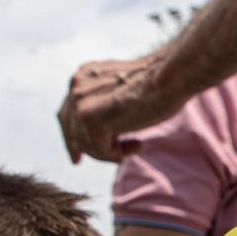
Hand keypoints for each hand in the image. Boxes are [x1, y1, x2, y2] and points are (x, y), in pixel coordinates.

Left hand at [57, 53, 175, 162]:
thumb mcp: (122, 91)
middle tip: (112, 159)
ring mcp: (81, 103)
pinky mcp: (92, 119)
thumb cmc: (157, 83)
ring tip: (136, 145)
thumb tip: (99, 128)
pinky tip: (138, 144)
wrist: (169, 77)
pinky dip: (119, 154)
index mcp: (82, 77)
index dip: (71, 138)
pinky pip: (99, 150)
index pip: (67, 114)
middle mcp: (76, 87)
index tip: (77, 158)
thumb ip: (104, 103)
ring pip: (86, 145)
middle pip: (71, 132)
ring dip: (111, 152)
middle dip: (87, 150)